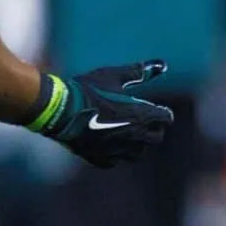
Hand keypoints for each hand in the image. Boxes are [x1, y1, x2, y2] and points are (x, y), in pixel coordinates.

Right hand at [36, 59, 174, 166]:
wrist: (59, 110)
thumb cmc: (88, 90)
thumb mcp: (114, 76)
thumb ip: (139, 72)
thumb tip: (162, 65)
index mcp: (141, 115)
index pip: (166, 118)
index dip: (161, 112)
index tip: (155, 108)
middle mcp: (134, 136)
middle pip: (156, 137)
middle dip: (153, 129)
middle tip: (143, 121)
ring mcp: (118, 150)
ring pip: (138, 153)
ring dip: (137, 144)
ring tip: (127, 133)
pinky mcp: (101, 159)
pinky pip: (116, 160)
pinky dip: (116, 153)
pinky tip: (108, 143)